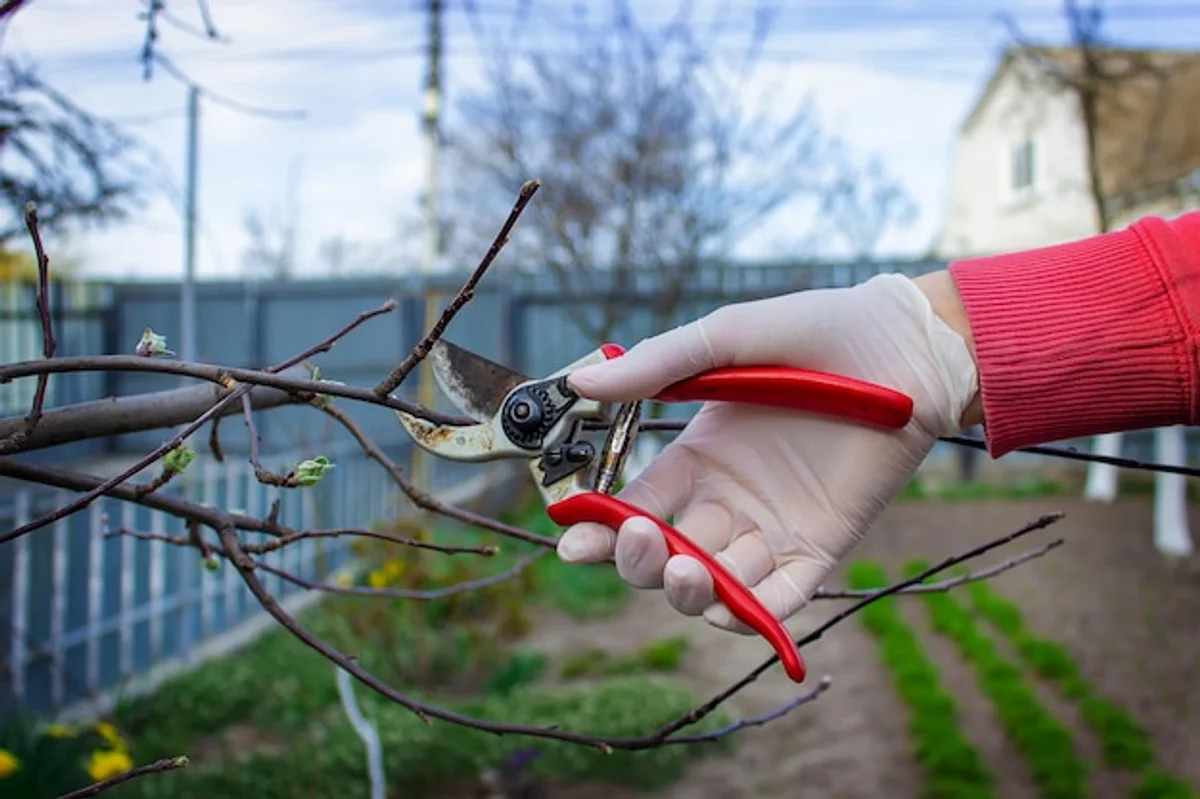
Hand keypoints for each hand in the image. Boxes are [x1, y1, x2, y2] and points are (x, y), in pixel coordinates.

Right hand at [556, 272, 978, 632]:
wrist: (906, 344)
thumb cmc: (817, 332)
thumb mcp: (728, 338)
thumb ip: (658, 365)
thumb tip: (582, 384)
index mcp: (698, 458)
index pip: (635, 507)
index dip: (599, 530)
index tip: (573, 541)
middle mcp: (727, 500)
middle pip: (666, 555)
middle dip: (641, 561)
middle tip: (642, 542)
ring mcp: (773, 528)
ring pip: (716, 586)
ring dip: (691, 591)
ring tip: (689, 569)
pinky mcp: (820, 546)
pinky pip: (781, 598)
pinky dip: (756, 615)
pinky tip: (732, 606)